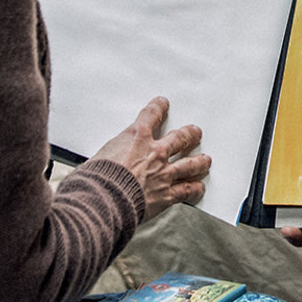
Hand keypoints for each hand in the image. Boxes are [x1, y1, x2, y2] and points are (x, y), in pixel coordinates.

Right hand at [89, 97, 209, 220]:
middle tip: (195, 132)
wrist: (104, 199)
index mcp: (136, 137)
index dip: (158, 107)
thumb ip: (108, 156)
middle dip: (189, 134)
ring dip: (200, 161)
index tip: (162, 103)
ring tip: (206, 160)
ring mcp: (164, 173)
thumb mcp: (98, 156)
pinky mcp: (167, 195)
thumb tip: (101, 162)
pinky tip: (199, 188)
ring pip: (190, 164)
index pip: (151, 115)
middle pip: (180, 138)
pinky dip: (195, 189)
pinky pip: (187, 190)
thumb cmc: (96, 179)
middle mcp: (155, 152)